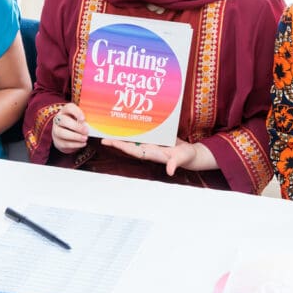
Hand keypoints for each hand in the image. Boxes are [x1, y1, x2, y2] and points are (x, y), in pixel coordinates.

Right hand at [51, 103, 88, 153]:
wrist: (66, 138)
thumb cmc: (76, 125)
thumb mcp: (80, 120)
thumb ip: (85, 121)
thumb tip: (91, 125)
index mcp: (65, 111)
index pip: (69, 108)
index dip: (76, 112)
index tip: (83, 119)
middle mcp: (58, 119)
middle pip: (64, 121)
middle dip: (76, 126)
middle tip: (86, 130)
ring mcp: (56, 131)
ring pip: (62, 133)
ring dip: (75, 136)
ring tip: (85, 138)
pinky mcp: (57, 142)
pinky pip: (65, 143)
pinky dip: (75, 144)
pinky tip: (83, 143)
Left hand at [101, 138, 216, 176]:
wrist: (189, 153)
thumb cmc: (185, 157)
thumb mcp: (181, 158)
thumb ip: (174, 164)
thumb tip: (170, 171)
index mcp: (152, 154)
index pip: (133, 150)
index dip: (121, 146)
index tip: (110, 142)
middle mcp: (148, 149)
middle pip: (129, 144)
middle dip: (116, 140)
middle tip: (103, 136)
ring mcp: (151, 143)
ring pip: (133, 138)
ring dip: (123, 134)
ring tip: (111, 127)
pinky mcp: (155, 137)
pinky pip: (142, 133)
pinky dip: (135, 129)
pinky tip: (129, 121)